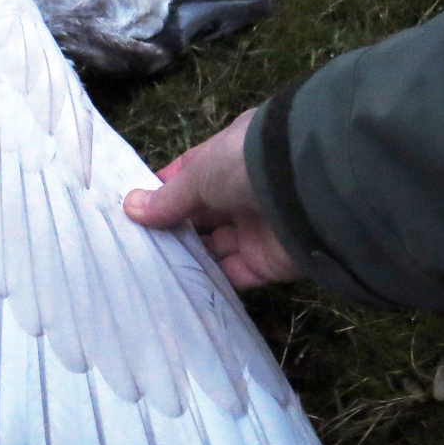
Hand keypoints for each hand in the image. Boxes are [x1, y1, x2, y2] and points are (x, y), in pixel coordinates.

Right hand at [123, 109, 301, 288]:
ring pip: (212, 247)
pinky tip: (175, 287)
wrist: (313, 189)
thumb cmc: (249, 164)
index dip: (162, 190)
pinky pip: (231, 275)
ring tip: (144, 269)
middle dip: (169, 228)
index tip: (131, 209)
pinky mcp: (267, 263)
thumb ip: (167, 197)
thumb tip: (131, 208)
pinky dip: (207, 281)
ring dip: (184, 257)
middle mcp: (244, 191)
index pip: (191, 174)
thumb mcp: (201, 173)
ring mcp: (257, 228)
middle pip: (200, 215)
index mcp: (232, 157)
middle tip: (131, 245)